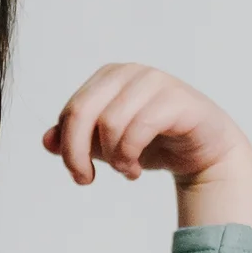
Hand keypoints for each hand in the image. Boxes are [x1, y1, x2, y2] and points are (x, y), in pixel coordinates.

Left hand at [41, 61, 251, 231]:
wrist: (204, 153)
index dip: (67, 148)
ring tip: (126, 170)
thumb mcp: (107, 146)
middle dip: (77, 154)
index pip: (70, 111)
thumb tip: (47, 140)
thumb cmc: (154, 144)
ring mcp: (154, 81)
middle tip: (86, 179)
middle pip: (81, 112)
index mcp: (107, 77)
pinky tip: (136, 170)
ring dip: (114, 158)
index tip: (80, 175)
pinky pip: (139, 127)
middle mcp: (128, 72)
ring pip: (109, 123)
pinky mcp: (177, 99)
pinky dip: (131, 156)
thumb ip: (75, 141)